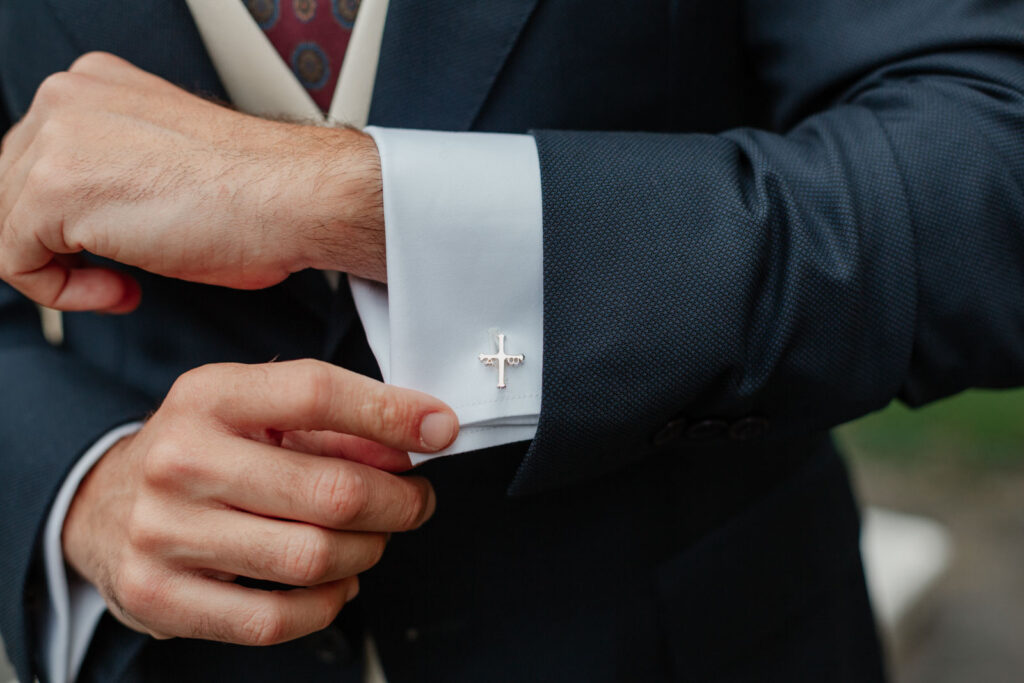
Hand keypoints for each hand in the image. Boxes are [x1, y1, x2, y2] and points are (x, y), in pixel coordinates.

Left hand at [0, 52, 384, 313]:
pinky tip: (121, 289)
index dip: (70, 220)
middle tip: (119, 272)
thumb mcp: (167, 160)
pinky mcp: (55, 191)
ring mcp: (57, 139)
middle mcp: (67, 98)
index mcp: (95, 84)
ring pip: (6, 226)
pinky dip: (63, 293)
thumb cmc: (259, 194)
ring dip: (65, 271)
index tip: (113, 247)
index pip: (36, 160)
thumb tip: (95, 214)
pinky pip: (15, 262)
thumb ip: (118, 167)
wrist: (295, 198)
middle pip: (10, 190)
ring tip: (125, 282)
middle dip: (60, 245)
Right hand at [63, 360, 456, 644]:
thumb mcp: (253, 412)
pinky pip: (276, 619)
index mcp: (208, 396)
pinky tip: (337, 582)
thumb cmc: (198, 451)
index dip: (391, 413)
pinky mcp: (160, 596)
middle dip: (399, 501)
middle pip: (330, 490)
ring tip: (372, 538)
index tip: (440, 429)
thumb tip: (415, 441)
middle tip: (415, 501)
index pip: (315, 393)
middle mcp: (180, 459)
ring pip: (313, 558)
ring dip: (369, 551)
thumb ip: (333, 424)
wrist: (100, 506)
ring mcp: (163, 532)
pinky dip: (329, 603)